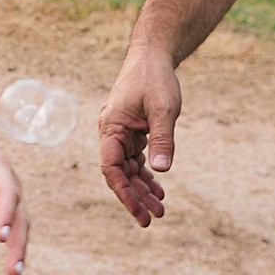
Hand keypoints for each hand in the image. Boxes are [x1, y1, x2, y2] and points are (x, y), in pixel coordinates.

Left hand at [0, 121, 25, 274]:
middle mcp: (9, 183)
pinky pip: (13, 233)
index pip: (6, 190)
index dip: (5, 211)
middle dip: (18, 243)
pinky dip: (14, 253)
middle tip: (13, 271)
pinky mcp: (2, 209)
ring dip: (19, 255)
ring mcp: (9, 197)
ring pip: (20, 229)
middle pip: (19, 216)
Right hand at [99, 46, 181, 227]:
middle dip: (135, 196)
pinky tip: (158, 188)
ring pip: (128, 168)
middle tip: (152, 219)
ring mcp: (122, 132)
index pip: (111, 167)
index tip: (138, 211)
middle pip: (119, 173)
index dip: (123, 192)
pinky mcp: (133, 131)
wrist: (153, 55)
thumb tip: (162, 171)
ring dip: (142, 188)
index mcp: (111, 127)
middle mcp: (112, 132)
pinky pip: (136, 159)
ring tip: (159, 209)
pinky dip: (146, 174)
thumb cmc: (154, 78)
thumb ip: (162, 140)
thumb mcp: (163, 109)